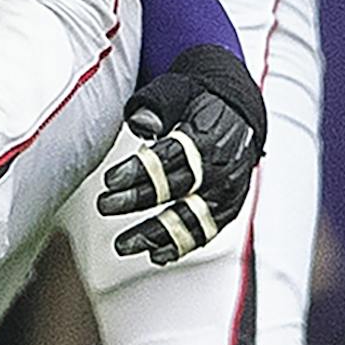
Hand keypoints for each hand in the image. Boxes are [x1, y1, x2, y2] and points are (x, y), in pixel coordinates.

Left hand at [97, 44, 265, 264]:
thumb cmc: (199, 101)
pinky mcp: (229, 208)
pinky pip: (206, 232)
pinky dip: (182, 245)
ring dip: (156, 234)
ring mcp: (227, 192)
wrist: (239, 112)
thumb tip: (141, 121)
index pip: (169, 157)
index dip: (139, 170)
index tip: (110, 181)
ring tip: (124, 244)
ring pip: (192, 219)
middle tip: (106, 206)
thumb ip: (157, 103)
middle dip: (137, 201)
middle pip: (176, 190)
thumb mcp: (179, 89)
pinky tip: (156, 255)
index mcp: (206, 136)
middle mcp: (220, 168)